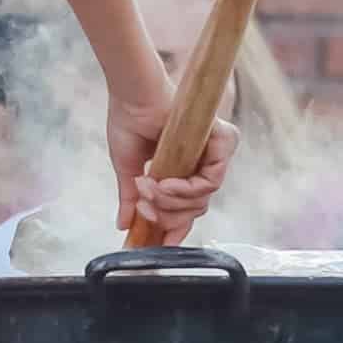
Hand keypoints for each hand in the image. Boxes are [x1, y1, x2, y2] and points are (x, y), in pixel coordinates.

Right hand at [109, 93, 235, 246]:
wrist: (132, 97)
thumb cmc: (129, 123)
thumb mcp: (127, 170)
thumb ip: (130, 200)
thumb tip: (123, 226)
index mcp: (179, 170)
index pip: (187, 209)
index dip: (176, 230)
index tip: (161, 244)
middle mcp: (197, 165)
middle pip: (194, 210)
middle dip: (166, 216)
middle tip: (144, 207)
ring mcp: (209, 155)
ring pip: (202, 200)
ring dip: (171, 201)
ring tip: (149, 187)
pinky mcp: (219, 143)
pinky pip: (211, 182)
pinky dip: (188, 189)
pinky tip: (166, 183)